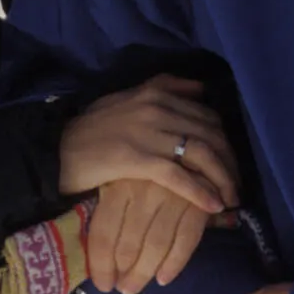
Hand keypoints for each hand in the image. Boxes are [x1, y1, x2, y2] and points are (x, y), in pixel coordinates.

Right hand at [59, 75, 239, 213]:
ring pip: (202, 154)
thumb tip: (200, 88)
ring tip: (230, 199)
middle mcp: (157, 108)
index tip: (232, 163)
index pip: (207, 115)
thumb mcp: (126, 97)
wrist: (56, 150)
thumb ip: (162, 87)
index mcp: (156, 93)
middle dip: (230, 162)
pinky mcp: (136, 159)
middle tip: (236, 186)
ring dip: (223, 179)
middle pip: (211, 135)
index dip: (227, 141)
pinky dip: (201, 192)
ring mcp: (147, 133)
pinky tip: (214, 206)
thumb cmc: (91, 129)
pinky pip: (179, 175)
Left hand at [88, 179, 213, 293]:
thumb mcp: (116, 180)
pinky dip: (174, 263)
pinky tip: (163, 278)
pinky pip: (185, 240)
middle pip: (129, 244)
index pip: (104, 233)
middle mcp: (143, 190)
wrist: (188, 150)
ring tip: (135, 288)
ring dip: (145, 273)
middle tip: (122, 289)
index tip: (102, 285)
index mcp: (117, 185)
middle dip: (124, 274)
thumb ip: (107, 212)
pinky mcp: (197, 203)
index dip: (101, 265)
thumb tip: (94, 255)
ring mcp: (172, 196)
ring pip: (156, 245)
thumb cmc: (142, 172)